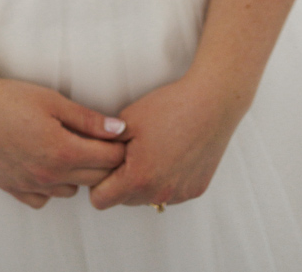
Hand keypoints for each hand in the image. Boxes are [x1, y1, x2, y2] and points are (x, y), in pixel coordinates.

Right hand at [0, 73, 130, 208]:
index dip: (120, 147)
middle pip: (95, 179)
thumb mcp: (54, 102)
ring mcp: (28, 184)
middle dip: (105, 162)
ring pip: (70, 191)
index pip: (109, 160)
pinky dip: (51, 186)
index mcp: (62, 152)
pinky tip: (48, 164)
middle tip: (101, 142)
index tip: (120, 135)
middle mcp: (47, 175)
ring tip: (72, 150)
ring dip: (78, 175)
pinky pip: (42, 199)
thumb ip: (89, 120)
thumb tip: (119, 129)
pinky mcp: (11, 188)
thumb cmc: (9, 99)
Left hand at [88, 70, 253, 209]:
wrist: (214, 101)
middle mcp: (160, 192)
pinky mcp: (195, 189)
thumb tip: (87, 159)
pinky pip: (170, 193)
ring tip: (154, 152)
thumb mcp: (126, 122)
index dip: (97, 182)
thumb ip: (102, 148)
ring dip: (144, 182)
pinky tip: (173, 155)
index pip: (100, 200)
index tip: (106, 163)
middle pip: (123, 200)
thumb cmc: (171, 106)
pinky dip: (167, 180)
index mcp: (138, 178)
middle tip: (131, 153)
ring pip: (147, 198)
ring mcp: (180, 193)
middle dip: (121, 181)